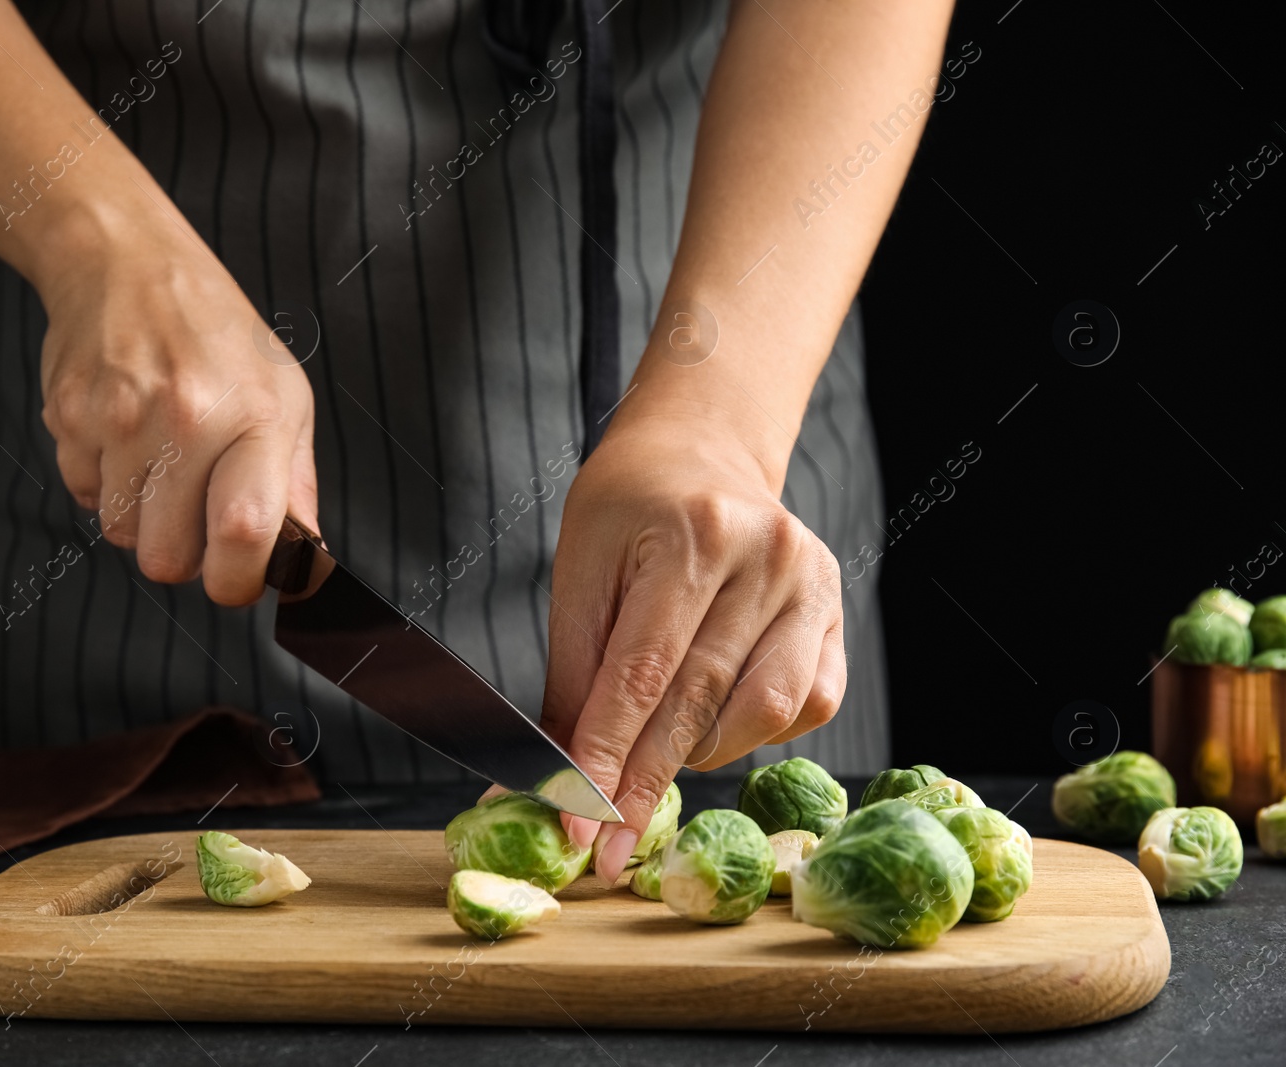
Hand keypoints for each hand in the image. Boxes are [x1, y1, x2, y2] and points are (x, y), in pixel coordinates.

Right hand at [35, 203, 317, 603]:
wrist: (127, 261)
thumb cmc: (218, 335)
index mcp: (255, 418)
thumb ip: (295, 486)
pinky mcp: (68, 414)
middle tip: (193, 508)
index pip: (244, 533)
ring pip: (118, 532)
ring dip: (138, 514)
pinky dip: (101, 479)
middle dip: (180, 550)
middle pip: (166, 557)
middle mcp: (187, 418)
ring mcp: (120, 417)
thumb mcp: (285, 397)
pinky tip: (122, 433)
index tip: (235, 580)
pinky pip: (82, 493)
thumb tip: (304, 561)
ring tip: (157, 458)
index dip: (237, 581)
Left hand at [539, 419, 844, 885]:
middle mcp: (768, 557)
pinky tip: (713, 719)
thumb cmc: (628, 508)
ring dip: (697, 755)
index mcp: (692, 534)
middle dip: (644, 784)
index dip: (606, 756)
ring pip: (759, 714)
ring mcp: (814, 587)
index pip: (643, 672)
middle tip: (606, 849)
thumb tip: (546, 773)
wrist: (701, 451)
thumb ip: (572, 674)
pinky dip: (750, 732)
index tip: (575, 822)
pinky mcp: (837, 616)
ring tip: (654, 750)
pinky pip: (803, 706)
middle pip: (699, 700)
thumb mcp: (581, 570)